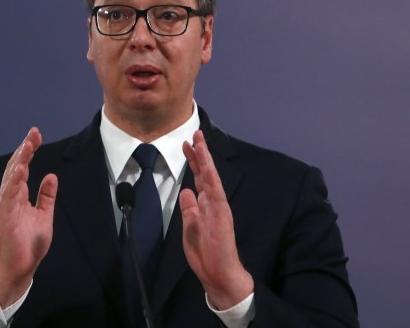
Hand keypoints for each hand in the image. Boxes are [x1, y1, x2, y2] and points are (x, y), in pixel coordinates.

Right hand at [0, 127, 57, 306]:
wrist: (20, 267)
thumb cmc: (28, 244)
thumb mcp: (44, 214)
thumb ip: (46, 196)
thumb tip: (50, 176)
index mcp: (17, 195)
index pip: (21, 167)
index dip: (28, 150)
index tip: (36, 135)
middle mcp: (8, 197)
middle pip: (15, 167)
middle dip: (24, 149)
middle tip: (33, 133)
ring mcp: (5, 206)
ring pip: (11, 178)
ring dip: (19, 160)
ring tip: (28, 146)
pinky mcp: (4, 217)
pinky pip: (8, 196)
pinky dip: (14, 182)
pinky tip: (21, 169)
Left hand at [180, 130, 252, 309]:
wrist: (219, 275)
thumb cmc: (206, 255)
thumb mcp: (190, 228)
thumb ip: (189, 209)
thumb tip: (186, 191)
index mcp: (205, 206)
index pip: (198, 178)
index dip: (193, 161)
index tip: (186, 145)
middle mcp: (213, 203)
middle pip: (205, 173)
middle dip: (200, 153)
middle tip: (194, 134)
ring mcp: (219, 208)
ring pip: (212, 178)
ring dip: (206, 159)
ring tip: (200, 142)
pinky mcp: (223, 216)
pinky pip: (217, 193)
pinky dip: (212, 178)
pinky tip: (208, 165)